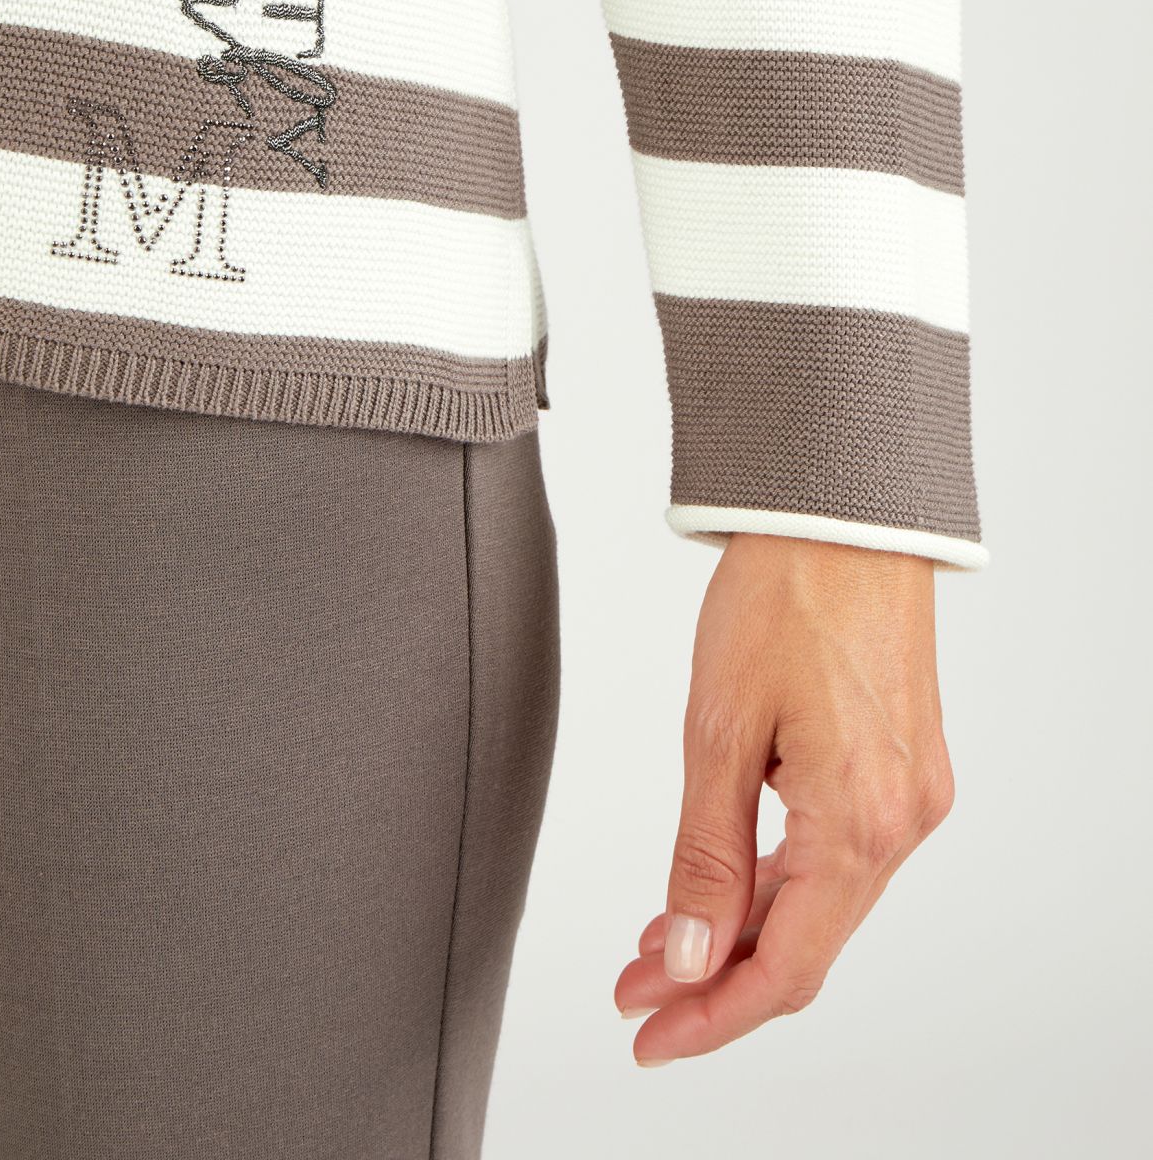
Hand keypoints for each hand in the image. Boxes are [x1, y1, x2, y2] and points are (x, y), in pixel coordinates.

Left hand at [615, 533, 954, 1063]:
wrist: (842, 508)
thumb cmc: (784, 593)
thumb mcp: (719, 730)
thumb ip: (704, 855)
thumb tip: (687, 955)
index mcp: (861, 821)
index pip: (785, 966)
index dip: (713, 1015)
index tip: (650, 1037)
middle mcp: (902, 821)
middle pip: (806, 944)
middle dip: (714, 976)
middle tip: (635, 992)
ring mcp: (910, 795)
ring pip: (820, 901)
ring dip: (741, 928)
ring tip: (657, 944)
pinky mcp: (902, 764)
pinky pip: (838, 852)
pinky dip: (776, 879)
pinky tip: (722, 883)